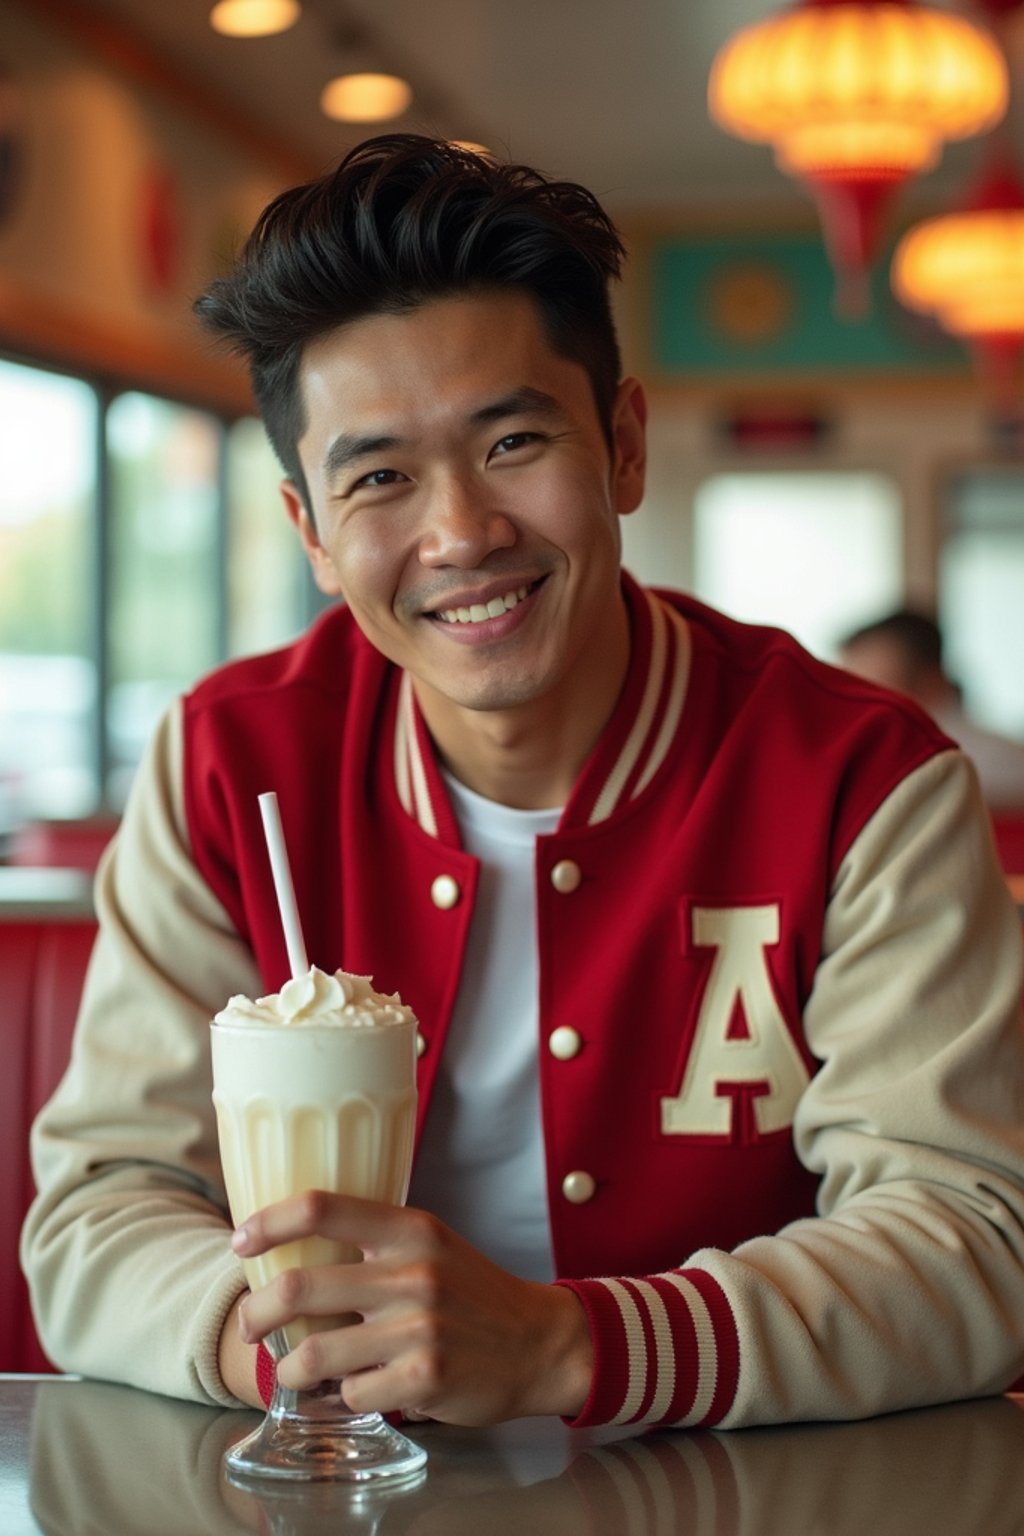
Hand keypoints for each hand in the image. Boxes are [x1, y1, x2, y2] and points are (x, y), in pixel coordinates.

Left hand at [231, 1193, 592, 1424]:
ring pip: (315, 1354)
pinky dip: (344, 1396)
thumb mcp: (430, 1246)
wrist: (538, 1342)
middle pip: (299, 1288)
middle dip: (256, 1315)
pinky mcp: (424, 1380)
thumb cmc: (472, 1291)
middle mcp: (412, 1274)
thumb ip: (373, 1245)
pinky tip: (357, 1388)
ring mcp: (419, 1329)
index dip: (269, 1222)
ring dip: (293, 1369)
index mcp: (409, 1230)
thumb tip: (292, 1253)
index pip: (322, 1208)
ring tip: (296, 1370)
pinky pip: (351, 1394)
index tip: (241, 1241)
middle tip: (251, 1328)